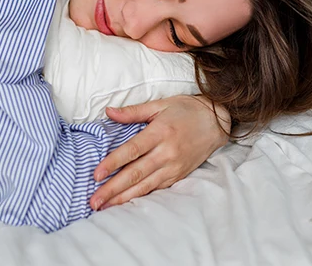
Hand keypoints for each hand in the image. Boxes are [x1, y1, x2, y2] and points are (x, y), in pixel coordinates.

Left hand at [89, 95, 230, 210]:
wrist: (217, 121)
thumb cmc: (187, 109)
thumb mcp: (160, 105)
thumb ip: (133, 112)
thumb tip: (108, 112)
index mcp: (160, 132)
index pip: (132, 151)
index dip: (113, 163)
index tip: (96, 175)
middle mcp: (167, 152)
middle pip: (136, 173)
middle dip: (113, 189)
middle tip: (94, 200)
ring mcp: (174, 166)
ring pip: (145, 186)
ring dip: (123, 198)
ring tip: (104, 207)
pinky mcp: (179, 175)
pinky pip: (157, 188)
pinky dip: (140, 197)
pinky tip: (126, 203)